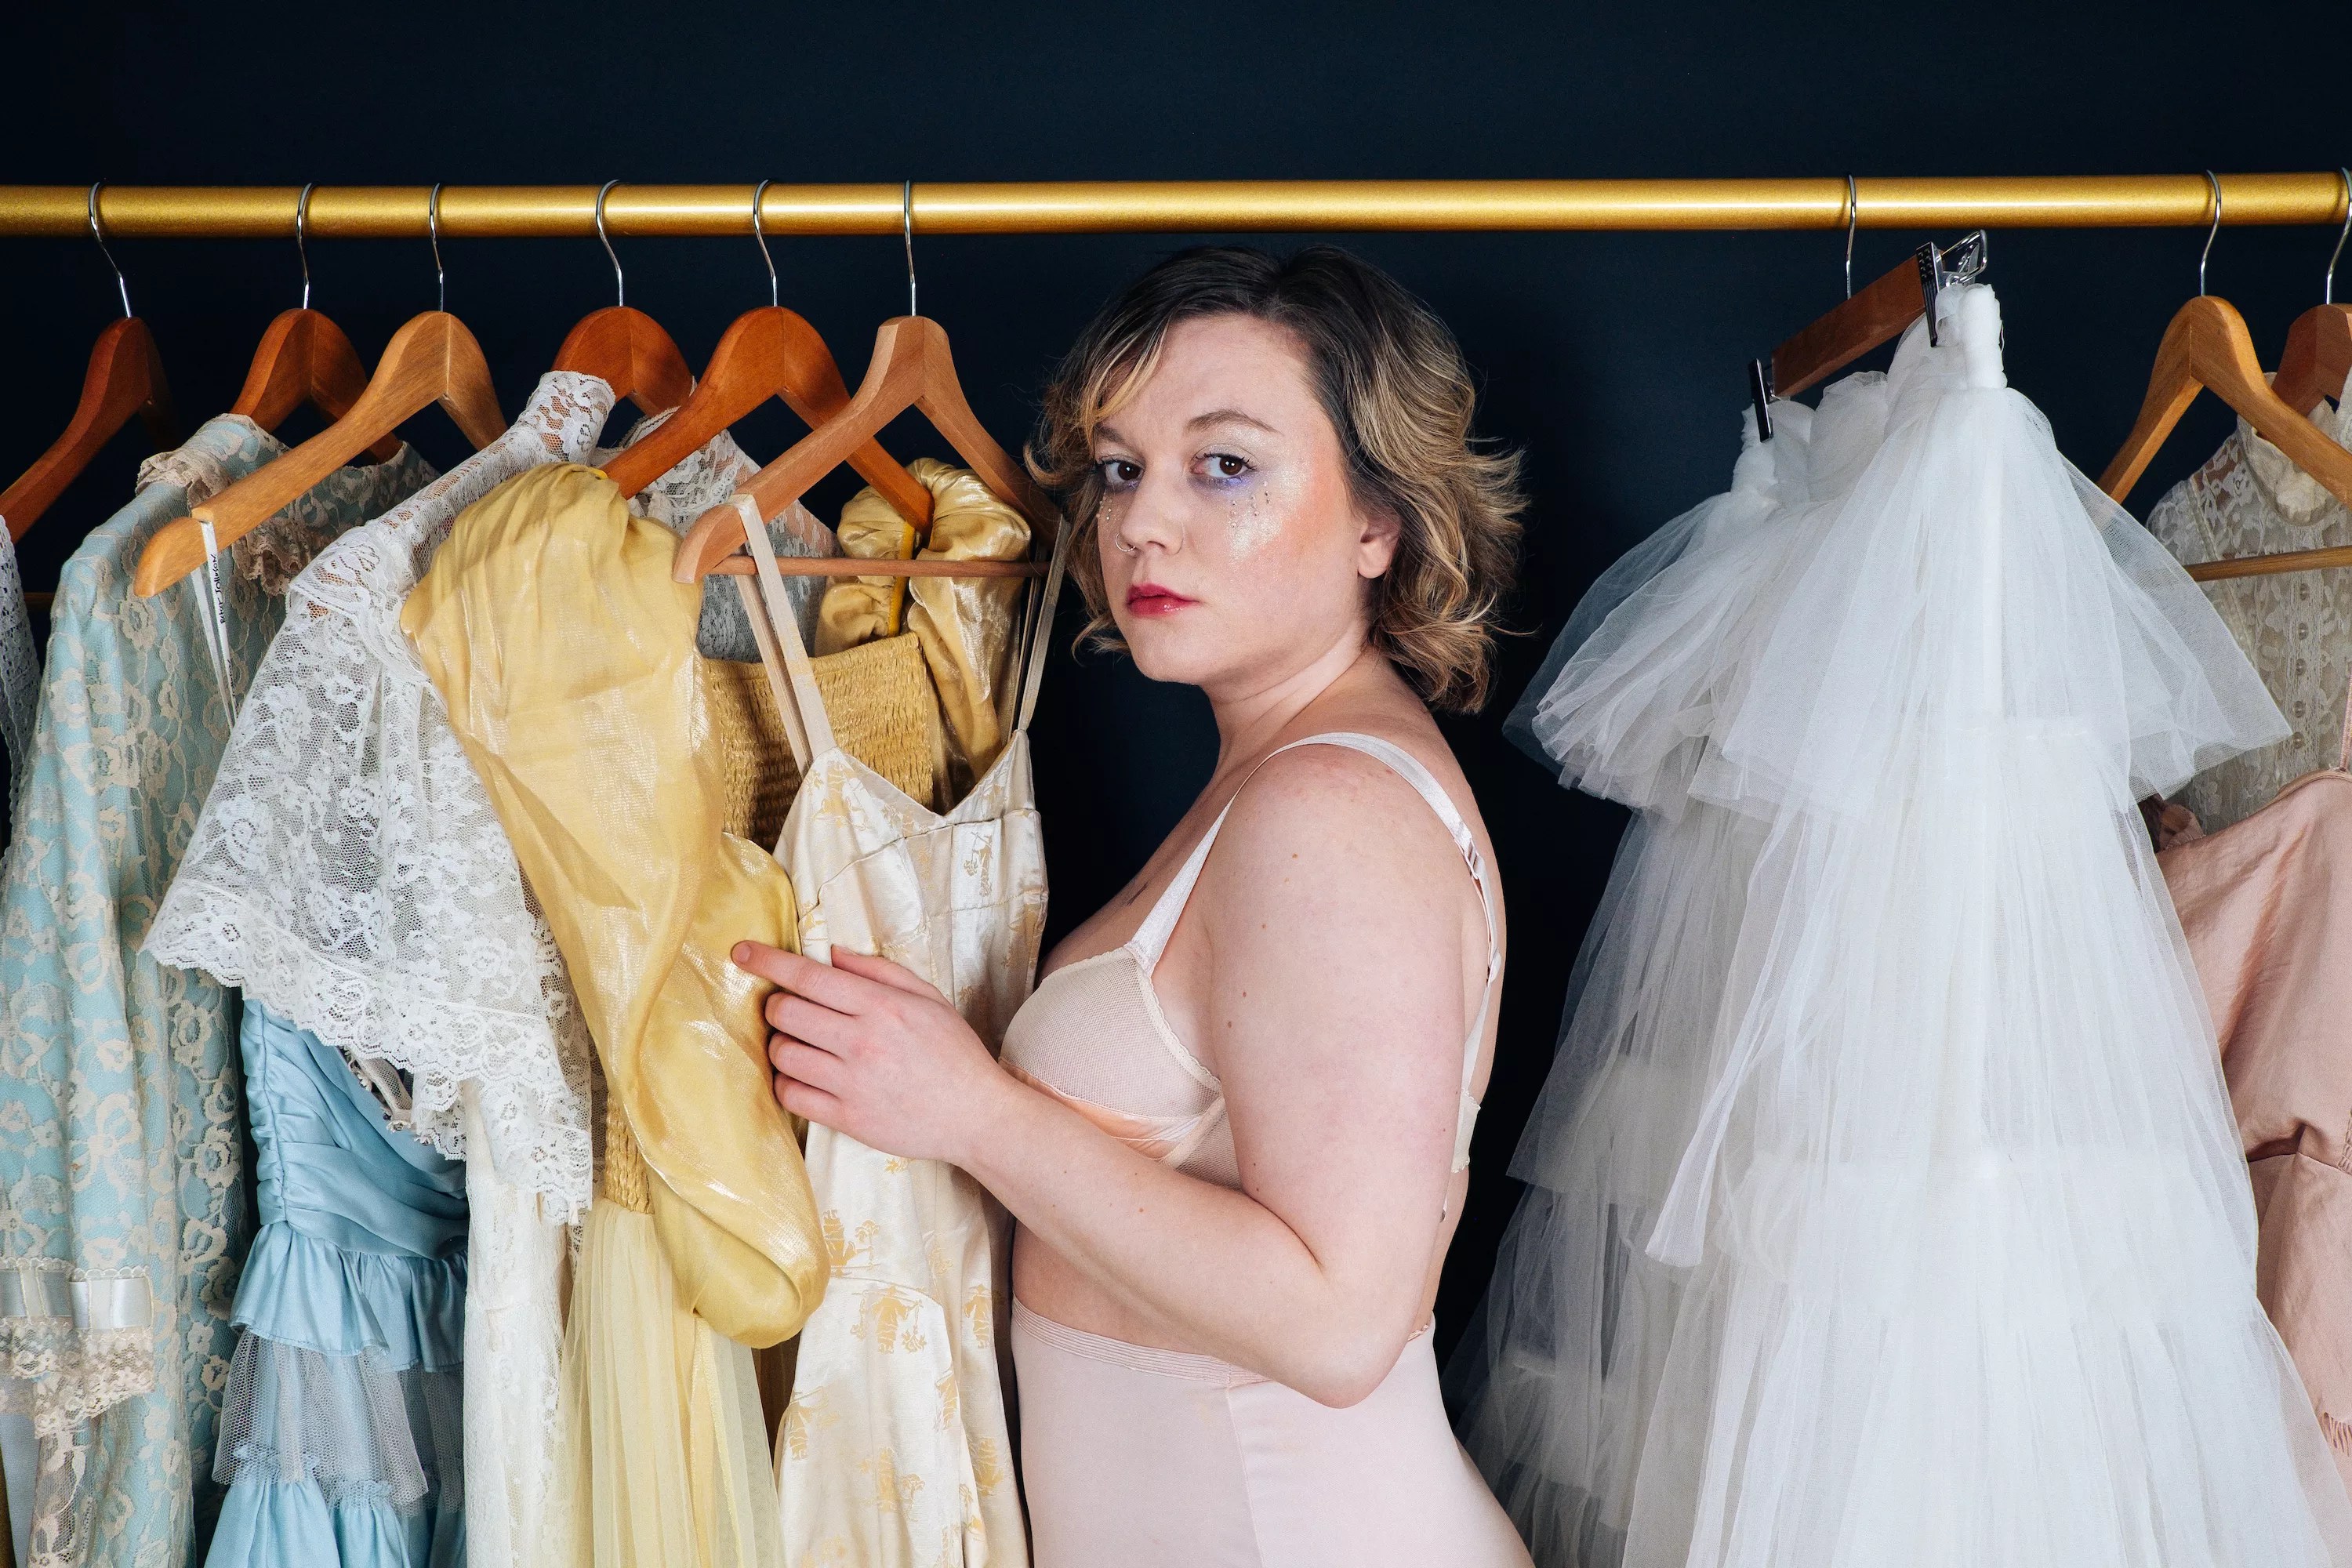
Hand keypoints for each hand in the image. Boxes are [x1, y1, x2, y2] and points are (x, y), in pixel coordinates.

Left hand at [731, 941, 1007, 1166]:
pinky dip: (786, 1082)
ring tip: (804, 1046)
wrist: (977, 1115)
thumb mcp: (927, 997)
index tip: (740, 953)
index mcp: (880, 1005)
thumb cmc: (954, 1052)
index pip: (807, 976)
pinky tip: (803, 1077)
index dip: (766, 961)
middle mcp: (861, 1040)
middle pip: (783, 1012)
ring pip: (782, 1054)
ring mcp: (851, 1082)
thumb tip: (832, 953)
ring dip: (782, 1045)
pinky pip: (790, 1095)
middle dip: (777, 1005)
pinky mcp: (847, 1118)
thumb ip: (879, 971)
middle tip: (792, 1011)